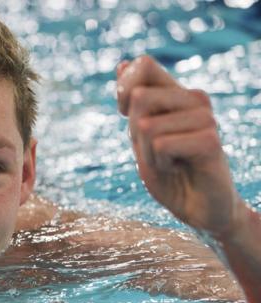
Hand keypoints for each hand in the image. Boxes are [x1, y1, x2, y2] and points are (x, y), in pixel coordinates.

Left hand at [116, 55, 244, 234]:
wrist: (199, 209)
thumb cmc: (168, 173)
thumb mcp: (140, 136)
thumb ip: (132, 103)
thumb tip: (122, 62)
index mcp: (176, 93)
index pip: (144, 64)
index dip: (123, 90)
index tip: (126, 114)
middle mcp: (194, 98)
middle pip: (139, 98)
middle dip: (135, 134)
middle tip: (156, 151)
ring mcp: (206, 117)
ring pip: (147, 126)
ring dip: (148, 154)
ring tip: (170, 162)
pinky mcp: (211, 140)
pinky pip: (161, 146)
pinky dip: (160, 164)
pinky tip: (181, 168)